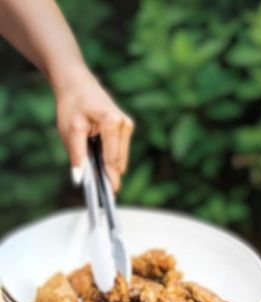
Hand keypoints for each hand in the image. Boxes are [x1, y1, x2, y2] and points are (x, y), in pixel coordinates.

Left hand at [53, 67, 133, 191]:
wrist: (77, 84)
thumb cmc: (72, 105)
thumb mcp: (70, 129)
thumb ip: (76, 154)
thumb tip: (80, 178)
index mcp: (112, 123)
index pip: (112, 158)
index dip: (109, 177)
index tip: (110, 194)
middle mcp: (125, 124)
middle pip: (118, 159)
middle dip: (108, 173)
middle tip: (102, 190)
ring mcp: (128, 126)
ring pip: (120, 156)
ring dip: (108, 164)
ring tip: (97, 169)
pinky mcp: (126, 128)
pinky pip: (119, 150)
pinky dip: (109, 157)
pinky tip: (100, 157)